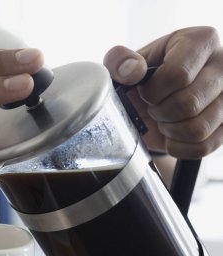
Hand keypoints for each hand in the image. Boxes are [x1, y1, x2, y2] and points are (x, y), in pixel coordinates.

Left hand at [104, 26, 222, 158]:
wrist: (160, 99)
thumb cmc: (145, 76)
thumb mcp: (127, 63)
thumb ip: (119, 61)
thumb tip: (131, 71)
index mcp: (201, 41)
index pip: (178, 74)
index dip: (153, 92)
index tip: (145, 92)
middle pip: (189, 104)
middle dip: (160, 112)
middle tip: (153, 107)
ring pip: (198, 129)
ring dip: (170, 130)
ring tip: (164, 119)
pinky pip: (203, 147)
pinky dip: (179, 147)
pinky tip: (172, 134)